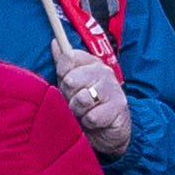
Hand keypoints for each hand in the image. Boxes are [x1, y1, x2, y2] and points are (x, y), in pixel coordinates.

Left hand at [51, 39, 133, 159]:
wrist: (107, 132)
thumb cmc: (86, 106)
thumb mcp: (70, 85)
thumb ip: (63, 64)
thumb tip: (54, 42)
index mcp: (90, 62)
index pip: (68, 57)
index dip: (62, 74)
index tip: (66, 84)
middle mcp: (103, 71)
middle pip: (71, 80)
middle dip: (69, 96)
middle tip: (76, 102)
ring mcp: (113, 88)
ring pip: (82, 99)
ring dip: (78, 111)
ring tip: (84, 113)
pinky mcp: (119, 107)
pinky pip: (92, 116)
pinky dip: (89, 122)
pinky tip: (94, 122)